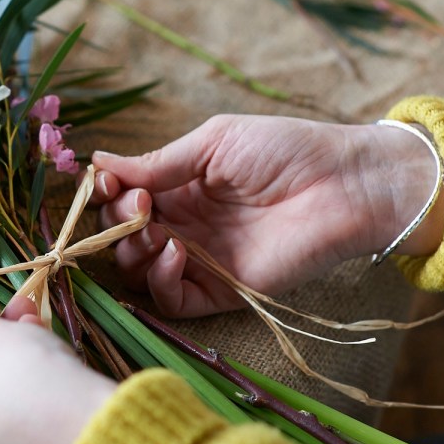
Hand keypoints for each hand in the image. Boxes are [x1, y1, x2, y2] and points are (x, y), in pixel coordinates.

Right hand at [91, 115, 443, 316]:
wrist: (344, 184)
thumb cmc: (286, 150)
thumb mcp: (215, 143)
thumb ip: (159, 162)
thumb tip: (98, 163)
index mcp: (181, 187)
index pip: (123, 199)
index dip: (107, 194)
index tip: (104, 183)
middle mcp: (185, 225)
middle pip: (122, 237)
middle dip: (115, 222)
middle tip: (137, 205)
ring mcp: (201, 260)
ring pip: (139, 271)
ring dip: (132, 251)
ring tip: (154, 229)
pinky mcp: (222, 291)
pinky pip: (172, 300)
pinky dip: (160, 281)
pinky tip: (174, 253)